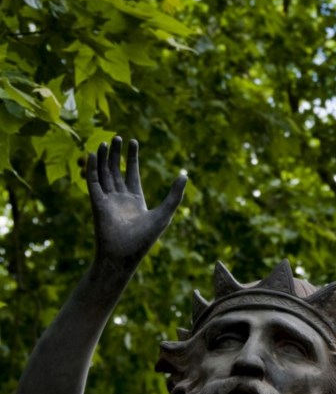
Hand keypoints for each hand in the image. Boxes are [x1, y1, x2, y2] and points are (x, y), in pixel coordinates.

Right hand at [86, 137, 186, 266]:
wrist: (123, 256)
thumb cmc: (144, 239)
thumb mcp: (164, 214)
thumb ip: (174, 194)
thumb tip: (184, 175)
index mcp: (135, 200)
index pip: (131, 173)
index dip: (131, 158)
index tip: (133, 142)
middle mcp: (120, 198)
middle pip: (116, 171)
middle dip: (116, 154)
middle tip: (117, 137)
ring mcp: (107, 200)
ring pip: (103, 174)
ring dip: (104, 158)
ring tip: (105, 141)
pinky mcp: (96, 203)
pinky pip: (93, 182)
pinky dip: (92, 168)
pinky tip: (94, 154)